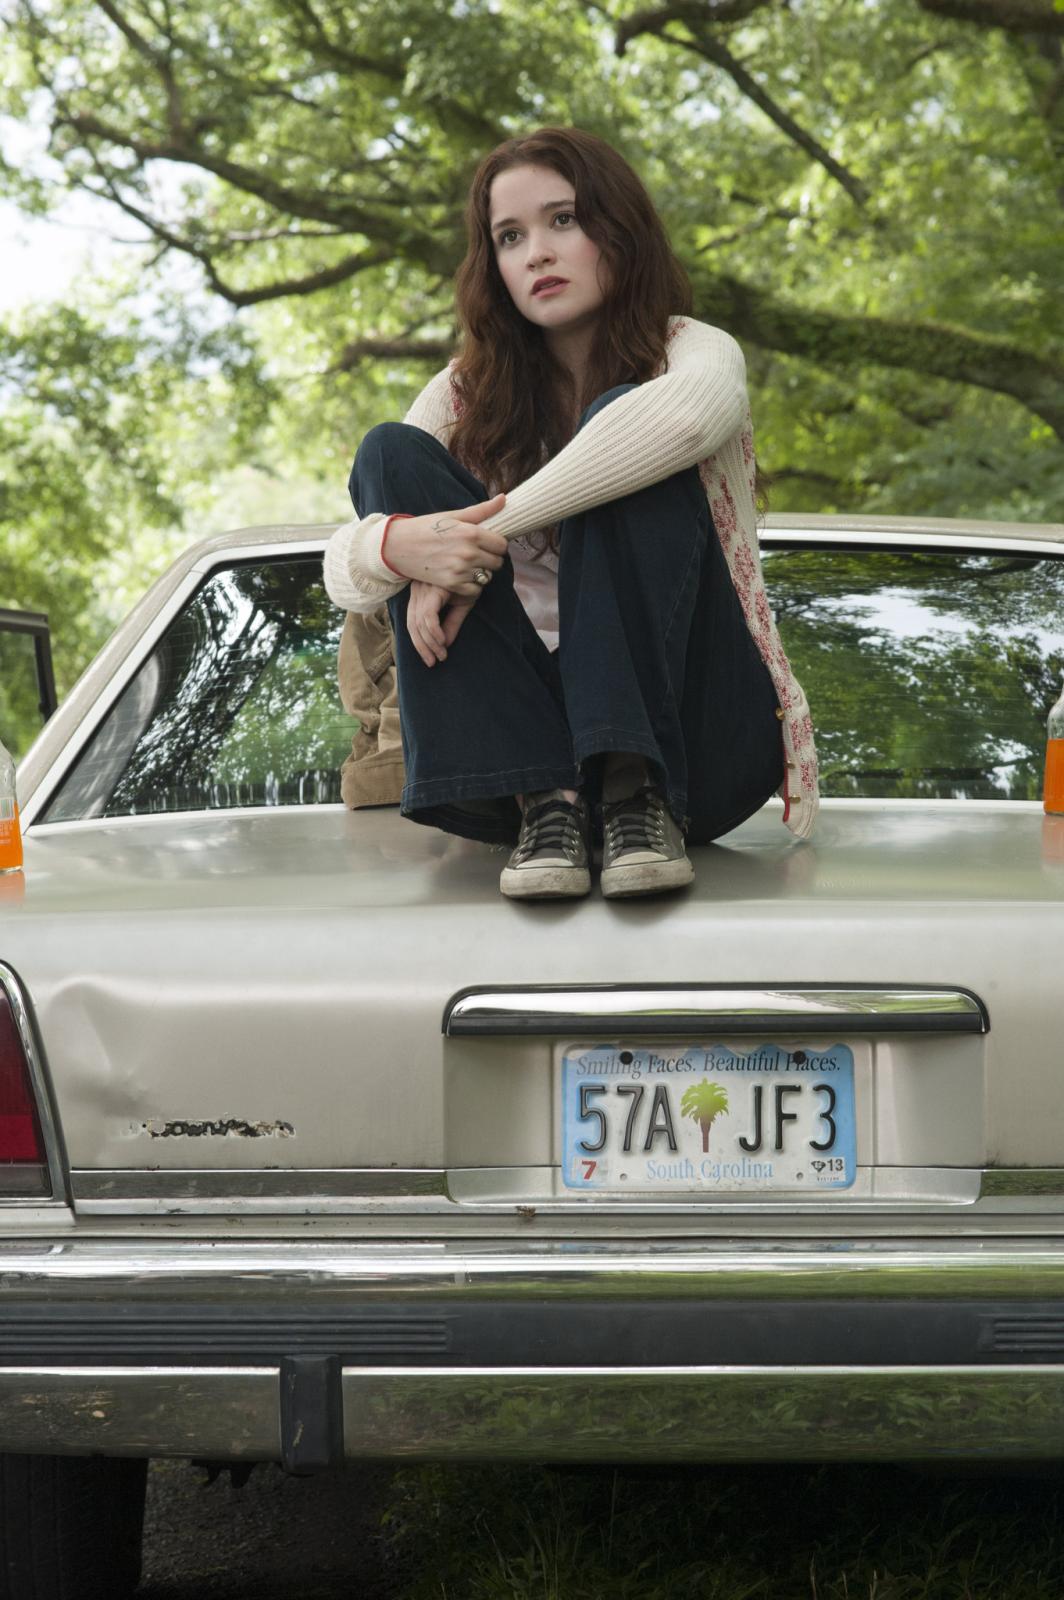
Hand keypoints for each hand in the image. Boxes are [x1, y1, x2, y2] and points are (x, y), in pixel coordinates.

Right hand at [385, 493, 508, 593]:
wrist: (398, 546)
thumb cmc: (426, 528)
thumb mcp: (453, 516)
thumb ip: (481, 510)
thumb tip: (504, 498)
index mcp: (471, 533)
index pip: (502, 545)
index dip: (496, 545)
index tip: (486, 544)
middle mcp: (469, 553)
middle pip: (497, 562)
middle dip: (490, 559)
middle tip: (476, 555)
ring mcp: (460, 570)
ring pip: (487, 577)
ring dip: (481, 573)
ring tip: (468, 566)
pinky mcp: (452, 584)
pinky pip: (475, 590)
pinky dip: (471, 586)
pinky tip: (462, 577)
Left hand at [406, 583, 480, 667]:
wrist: (478, 557)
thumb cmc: (470, 577)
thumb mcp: (461, 603)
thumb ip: (451, 623)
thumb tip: (445, 645)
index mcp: (420, 593)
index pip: (412, 622)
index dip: (419, 643)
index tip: (429, 659)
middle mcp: (418, 591)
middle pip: (412, 625)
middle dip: (421, 647)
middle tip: (432, 662)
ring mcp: (424, 590)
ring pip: (419, 624)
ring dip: (430, 643)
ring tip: (441, 655)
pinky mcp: (433, 590)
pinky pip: (428, 617)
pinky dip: (434, 632)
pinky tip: (442, 643)